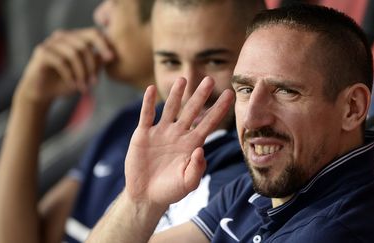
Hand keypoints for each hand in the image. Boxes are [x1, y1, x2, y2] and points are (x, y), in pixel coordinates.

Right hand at [17, 28, 113, 102]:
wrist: (42, 93)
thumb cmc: (66, 82)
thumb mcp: (86, 74)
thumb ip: (96, 63)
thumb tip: (110, 56)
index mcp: (75, 38)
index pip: (93, 33)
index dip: (104, 44)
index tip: (112, 58)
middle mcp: (62, 36)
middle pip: (84, 44)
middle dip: (92, 66)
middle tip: (94, 83)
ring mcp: (50, 43)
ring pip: (73, 53)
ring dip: (81, 73)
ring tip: (84, 88)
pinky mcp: (41, 52)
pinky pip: (61, 62)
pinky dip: (70, 76)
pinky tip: (73, 86)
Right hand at [124, 77, 234, 207]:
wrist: (146, 196)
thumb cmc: (171, 190)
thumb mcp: (187, 183)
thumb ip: (196, 168)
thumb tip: (201, 150)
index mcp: (192, 144)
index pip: (208, 123)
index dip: (219, 109)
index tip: (230, 94)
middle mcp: (178, 134)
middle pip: (191, 111)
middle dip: (200, 96)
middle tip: (210, 80)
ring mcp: (161, 133)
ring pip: (170, 109)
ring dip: (176, 94)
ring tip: (182, 79)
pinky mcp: (143, 135)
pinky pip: (146, 116)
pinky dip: (148, 103)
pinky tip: (151, 89)